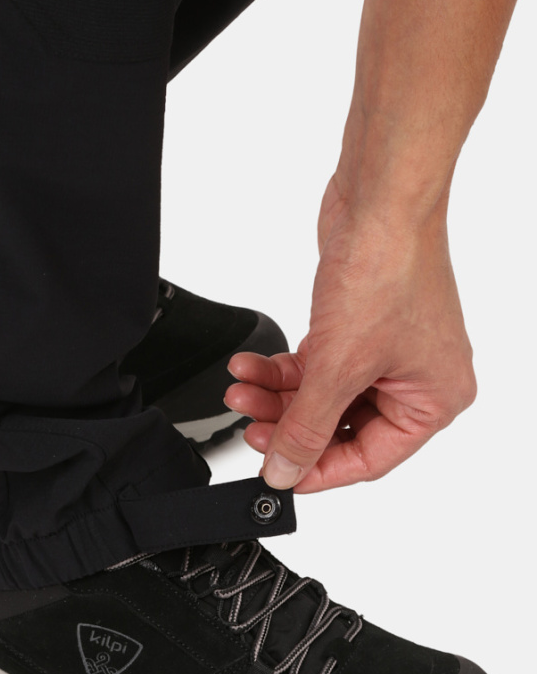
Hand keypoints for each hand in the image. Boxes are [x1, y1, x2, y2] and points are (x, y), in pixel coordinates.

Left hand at [224, 178, 476, 492]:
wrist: (379, 201)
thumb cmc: (388, 269)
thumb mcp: (340, 366)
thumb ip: (308, 428)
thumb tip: (286, 471)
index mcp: (434, 399)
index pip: (369, 458)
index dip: (317, 469)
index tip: (277, 472)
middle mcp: (415, 379)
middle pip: (340, 426)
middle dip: (288, 425)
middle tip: (250, 429)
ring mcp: (385, 353)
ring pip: (322, 395)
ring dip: (276, 396)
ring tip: (239, 392)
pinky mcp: (358, 328)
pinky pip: (316, 366)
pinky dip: (281, 369)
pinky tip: (249, 368)